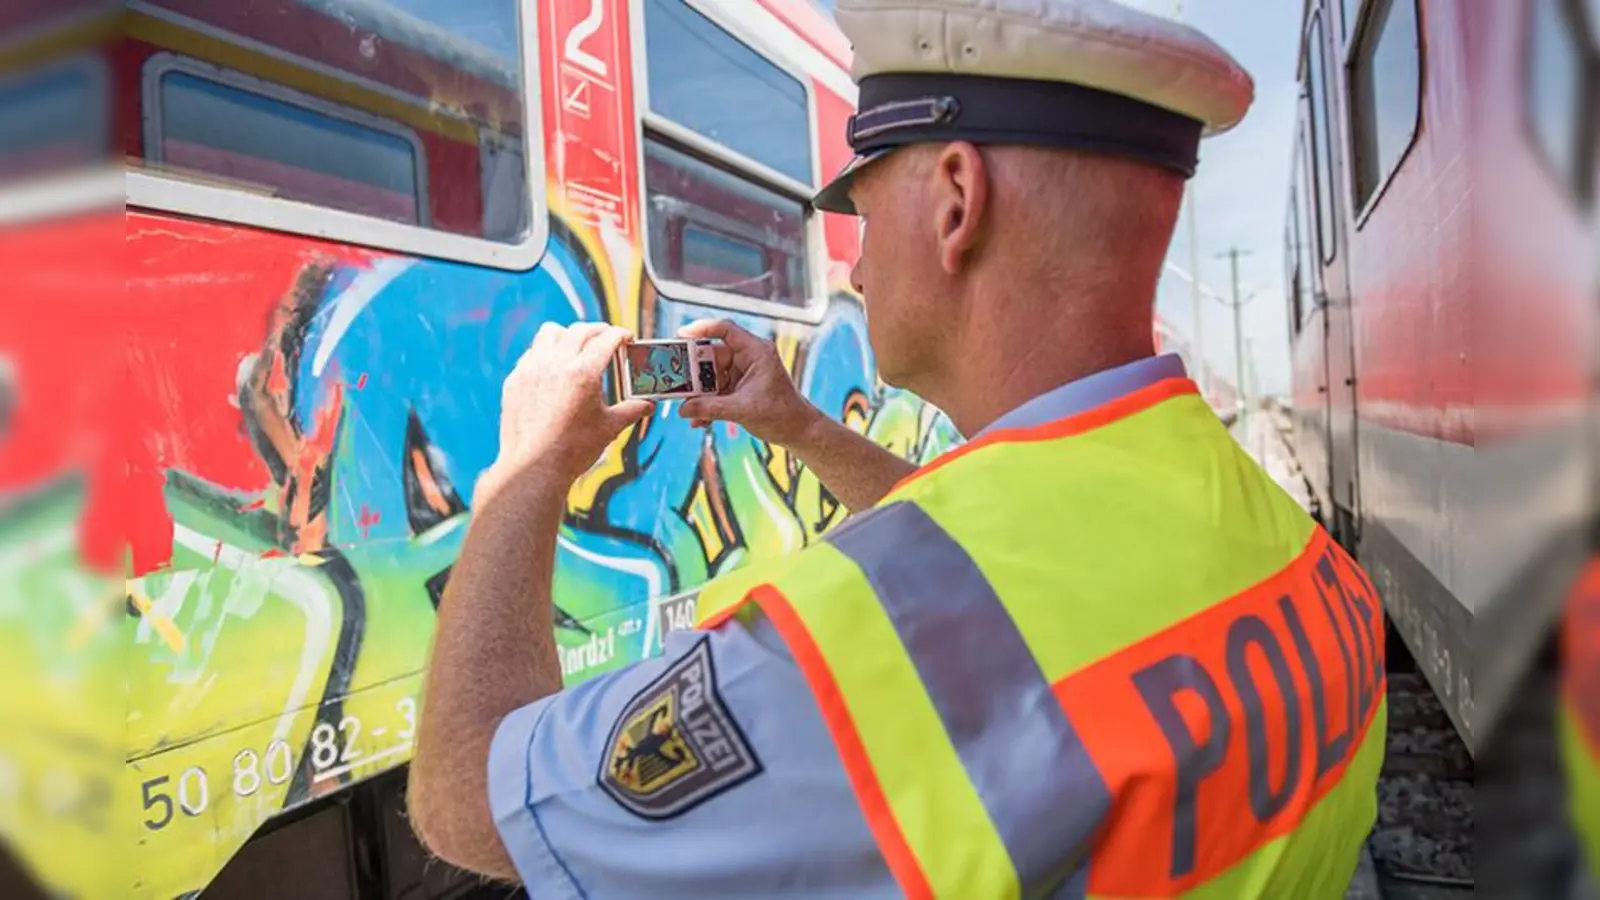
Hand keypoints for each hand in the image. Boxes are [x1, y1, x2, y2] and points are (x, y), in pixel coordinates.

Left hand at [486, 323, 652, 492]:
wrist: (534, 467)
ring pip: (550, 332)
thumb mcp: (609, 428)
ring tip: (576, 346)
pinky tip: (553, 367)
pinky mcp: (515, 380)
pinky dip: (546, 352)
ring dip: (568, 334)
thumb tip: (648, 406)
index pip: (606, 339)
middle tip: (607, 339)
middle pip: (579, 330)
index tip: (626, 337)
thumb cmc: (573, 449)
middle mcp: (556, 364)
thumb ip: (631, 411)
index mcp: (583, 372)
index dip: (620, 334)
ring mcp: (532, 369)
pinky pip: (532, 353)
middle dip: (597, 330)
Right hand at [675, 319, 819, 446]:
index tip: (680, 335)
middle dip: (694, 372)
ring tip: (688, 408)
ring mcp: (742, 374)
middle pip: (712, 356)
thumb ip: (710, 408)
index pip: (725, 330)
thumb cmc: (781, 414)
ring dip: (699, 394)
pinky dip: (707, 404)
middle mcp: (748, 358)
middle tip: (676, 381)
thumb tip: (683, 409)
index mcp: (756, 352)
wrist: (797, 432)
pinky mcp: (739, 389)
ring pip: (712, 376)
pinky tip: (699, 420)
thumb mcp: (742, 410)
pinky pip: (716, 391)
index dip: (702, 328)